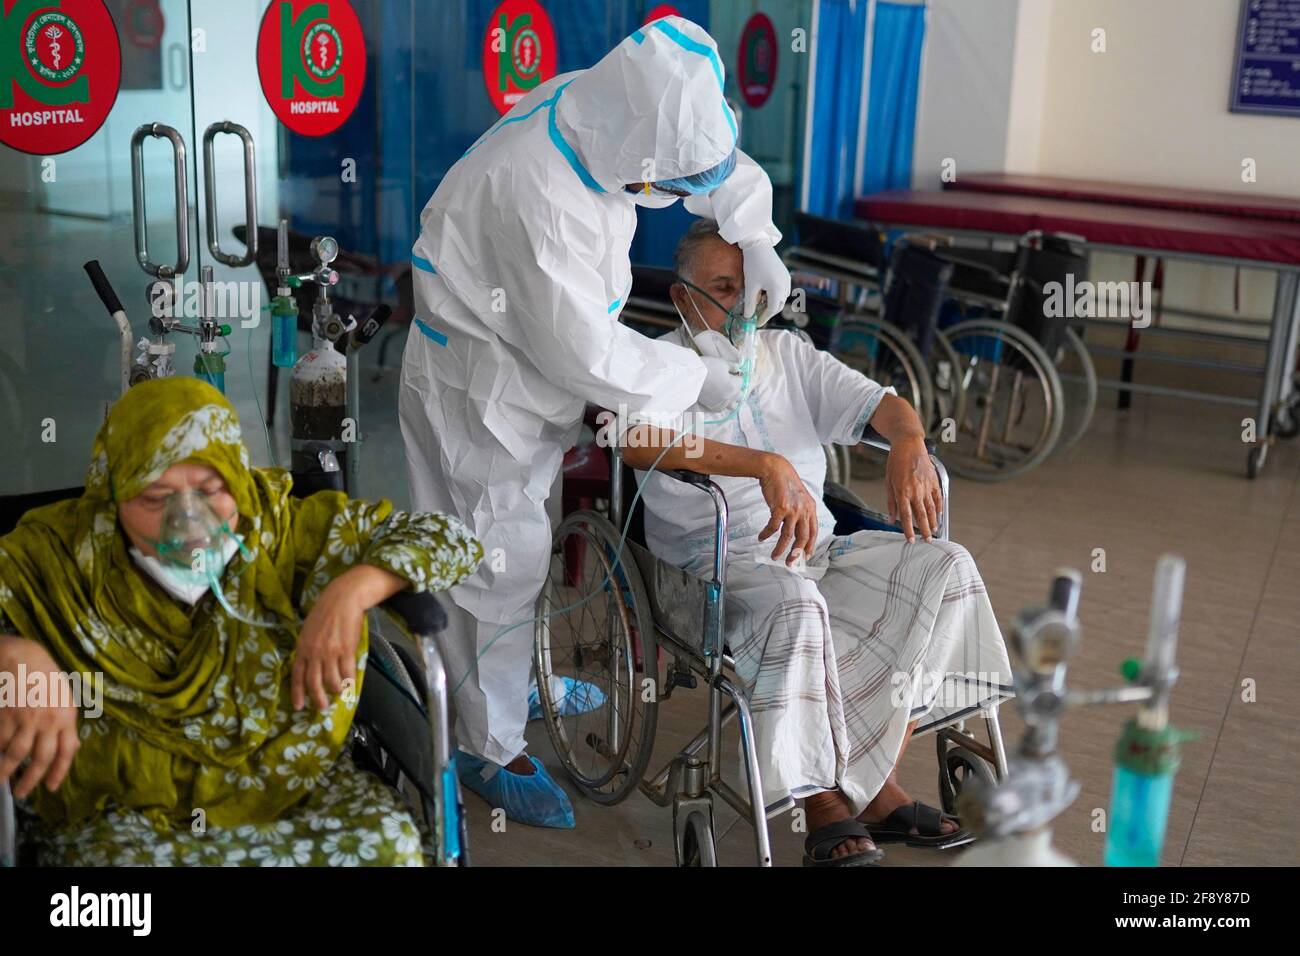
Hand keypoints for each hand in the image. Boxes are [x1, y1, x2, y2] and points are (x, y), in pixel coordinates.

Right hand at [0, 635, 79, 798]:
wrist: (21, 657)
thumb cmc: (45, 676)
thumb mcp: (65, 698)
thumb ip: (66, 723)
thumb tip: (73, 747)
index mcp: (67, 716)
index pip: (67, 751)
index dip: (59, 772)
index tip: (51, 788)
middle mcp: (48, 721)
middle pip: (41, 759)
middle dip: (31, 780)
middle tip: (22, 793)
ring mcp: (25, 719)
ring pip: (15, 755)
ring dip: (6, 772)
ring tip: (2, 781)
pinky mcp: (5, 716)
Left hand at [292, 580, 364, 710]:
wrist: (343, 598)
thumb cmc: (326, 611)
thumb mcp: (308, 629)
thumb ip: (308, 647)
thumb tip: (310, 664)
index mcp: (302, 647)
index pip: (297, 675)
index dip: (297, 693)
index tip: (298, 707)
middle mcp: (314, 653)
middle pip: (314, 683)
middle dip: (318, 699)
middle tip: (323, 708)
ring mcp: (330, 653)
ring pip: (332, 681)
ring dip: (336, 691)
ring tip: (339, 693)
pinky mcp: (346, 650)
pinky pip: (347, 673)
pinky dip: (349, 682)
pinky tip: (351, 684)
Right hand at [697, 354, 740, 410]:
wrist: (689, 376)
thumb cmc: (707, 367)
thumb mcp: (722, 363)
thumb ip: (733, 367)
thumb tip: (738, 369)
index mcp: (734, 386)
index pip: (742, 381)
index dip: (737, 375)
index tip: (732, 372)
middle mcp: (729, 398)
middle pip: (740, 395)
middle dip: (737, 388)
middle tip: (731, 381)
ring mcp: (721, 403)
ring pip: (732, 405)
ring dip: (732, 399)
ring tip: (726, 392)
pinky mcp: (711, 407)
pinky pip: (722, 408)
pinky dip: (722, 403)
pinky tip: (718, 397)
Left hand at [742, 243, 790, 324]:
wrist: (758, 245)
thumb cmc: (753, 265)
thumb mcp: (750, 286)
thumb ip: (749, 304)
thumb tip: (747, 317)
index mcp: (777, 290)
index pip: (771, 310)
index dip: (763, 318)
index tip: (756, 324)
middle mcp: (785, 286)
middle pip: (777, 305)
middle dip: (767, 312)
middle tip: (756, 316)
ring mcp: (787, 280)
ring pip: (780, 298)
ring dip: (770, 303)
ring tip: (757, 304)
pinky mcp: (785, 275)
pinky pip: (781, 290)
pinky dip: (773, 295)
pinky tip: (763, 293)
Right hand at [757, 454, 818, 564]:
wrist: (775, 469)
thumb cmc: (785, 483)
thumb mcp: (799, 497)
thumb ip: (800, 511)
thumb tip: (796, 527)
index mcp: (810, 508)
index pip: (813, 532)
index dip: (810, 546)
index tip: (806, 556)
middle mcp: (804, 510)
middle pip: (802, 537)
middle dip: (796, 553)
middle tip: (790, 562)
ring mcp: (793, 510)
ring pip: (787, 536)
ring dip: (780, 549)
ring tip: (774, 556)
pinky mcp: (780, 508)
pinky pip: (773, 527)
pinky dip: (767, 534)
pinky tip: (762, 537)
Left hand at [885, 437, 942, 541]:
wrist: (909, 444)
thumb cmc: (896, 461)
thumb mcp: (888, 481)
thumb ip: (891, 502)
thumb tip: (892, 519)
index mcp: (902, 491)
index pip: (906, 516)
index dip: (908, 530)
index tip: (910, 540)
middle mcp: (916, 491)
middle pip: (921, 515)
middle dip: (925, 530)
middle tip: (927, 540)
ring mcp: (926, 486)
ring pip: (931, 508)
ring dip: (933, 522)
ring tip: (935, 531)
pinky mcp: (934, 481)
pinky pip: (938, 497)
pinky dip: (939, 507)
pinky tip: (939, 515)